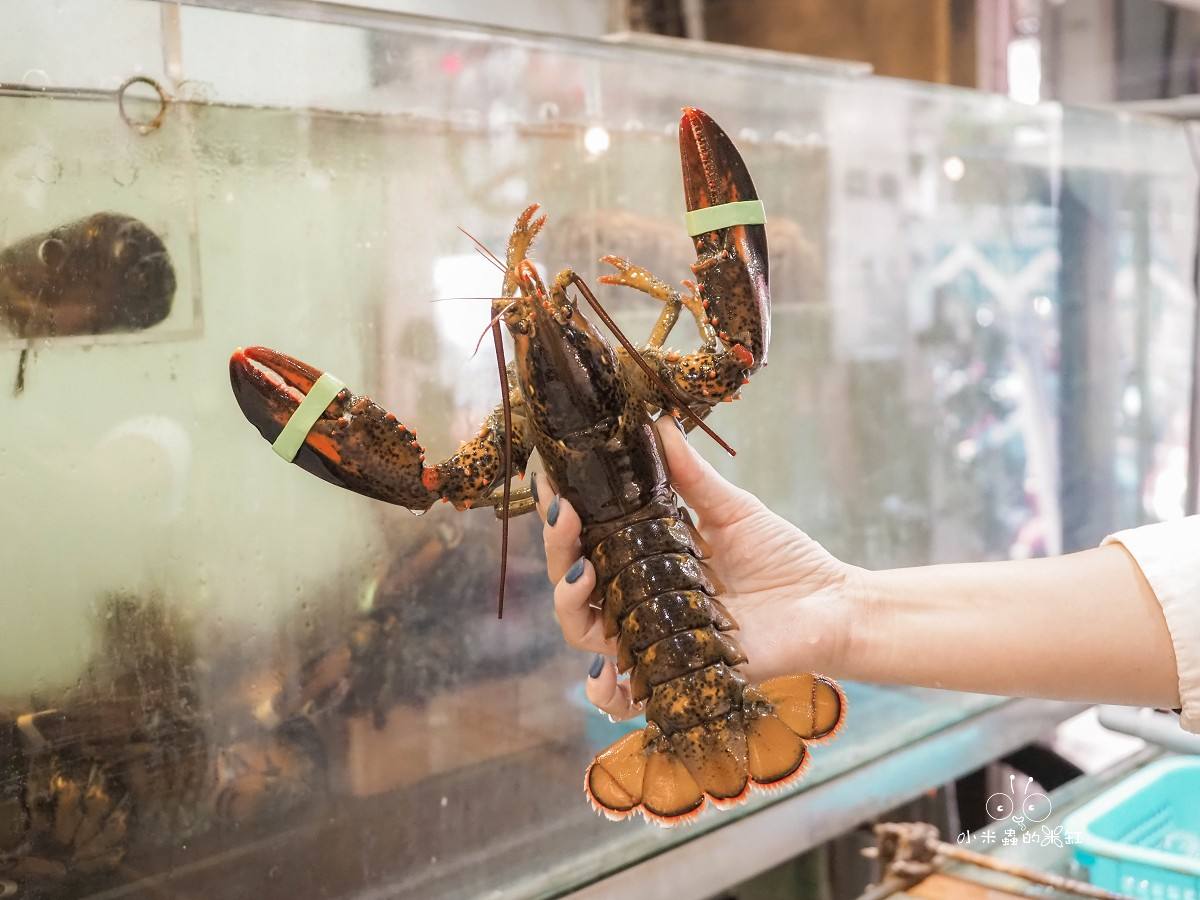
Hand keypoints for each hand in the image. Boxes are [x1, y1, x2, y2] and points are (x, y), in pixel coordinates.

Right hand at [534, 416, 856, 720]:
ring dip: (569, 603)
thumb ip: (690, 474)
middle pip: (571, 583)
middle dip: (556, 549)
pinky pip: (623, 699)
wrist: (831, 606)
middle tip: (566, 515)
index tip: (552, 482)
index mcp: (644, 559)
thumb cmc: (784, 559)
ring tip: (583, 573)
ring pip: (584, 632)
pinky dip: (603, 691)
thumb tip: (657, 421)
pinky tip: (606, 666)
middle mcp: (638, 600)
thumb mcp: (732, 509)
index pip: (585, 539)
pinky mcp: (675, 677)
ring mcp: (652, 640)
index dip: (561, 515)